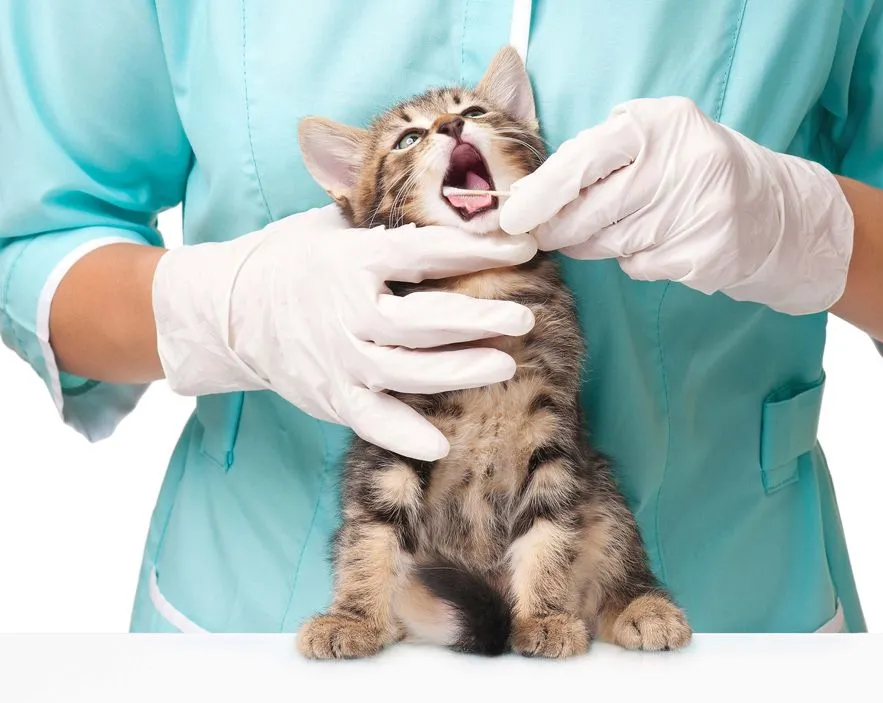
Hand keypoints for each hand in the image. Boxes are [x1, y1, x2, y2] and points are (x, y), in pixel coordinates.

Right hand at [152, 205, 537, 460]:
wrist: (228, 310)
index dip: (477, 249)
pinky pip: (371, 421)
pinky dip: (404, 436)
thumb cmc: (294, 258)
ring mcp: (338, 359)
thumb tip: (456, 202)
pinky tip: (442, 445)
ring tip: (505, 366)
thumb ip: (387, 221)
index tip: (524, 247)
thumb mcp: (333, 225)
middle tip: (523, 318)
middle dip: (477, 319)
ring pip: (406, 372)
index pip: (424, 252)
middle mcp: (346, 312)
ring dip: (459, 371)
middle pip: (421, 322)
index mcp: (351, 259)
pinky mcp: (330, 396)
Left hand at [499, 97, 854, 314]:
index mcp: (662, 126)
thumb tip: (528, 194)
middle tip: (538, 236)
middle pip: (591, 211)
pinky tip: (659, 244)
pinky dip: (636, 259)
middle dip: (556, 228)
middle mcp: (682, 165)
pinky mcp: (704, 257)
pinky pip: (639, 265)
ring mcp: (697, 214)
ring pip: (610, 242)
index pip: (584, 160)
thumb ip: (599, 157)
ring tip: (612, 230)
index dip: (542, 192)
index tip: (511, 216)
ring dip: (594, 243)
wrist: (778, 213)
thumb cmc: (697, 172)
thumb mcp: (657, 141)